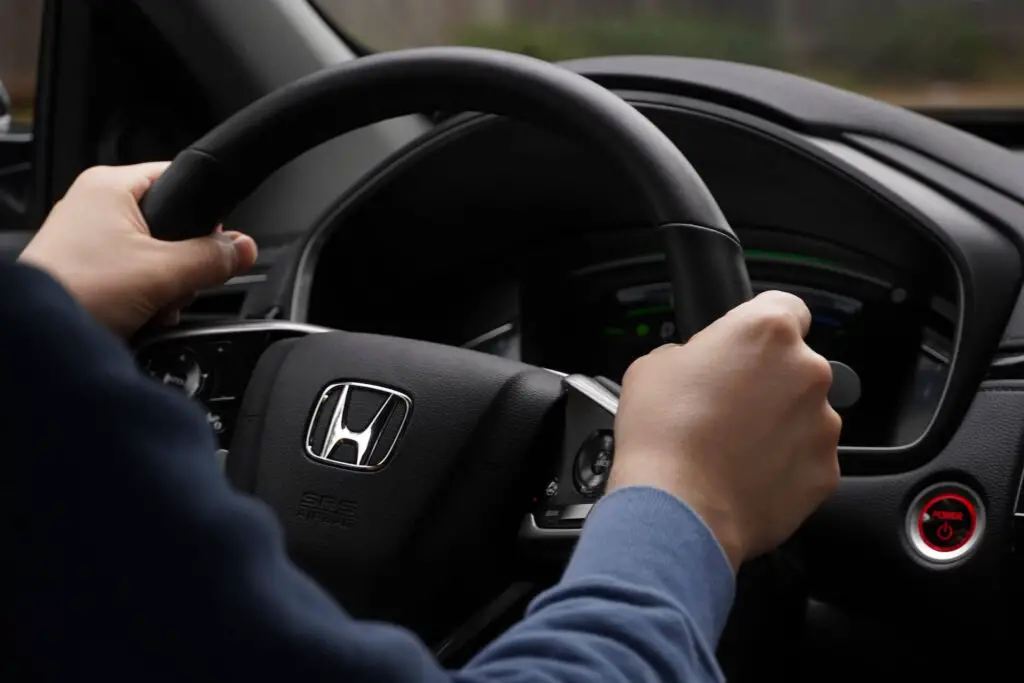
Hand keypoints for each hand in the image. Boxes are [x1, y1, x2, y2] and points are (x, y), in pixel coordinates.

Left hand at [19, 163, 257, 336]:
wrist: (34, 339)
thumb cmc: (77, 291)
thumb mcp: (163, 273)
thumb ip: (212, 258)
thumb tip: (245, 248)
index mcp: (110, 186)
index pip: (179, 179)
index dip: (204, 215)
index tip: (214, 245)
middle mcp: (95, 204)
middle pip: (171, 224)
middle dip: (184, 263)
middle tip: (177, 284)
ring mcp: (87, 237)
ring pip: (154, 254)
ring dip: (166, 285)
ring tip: (155, 304)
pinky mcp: (84, 268)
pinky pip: (133, 274)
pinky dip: (145, 296)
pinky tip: (142, 314)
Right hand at [609, 291, 840, 570]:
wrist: (678, 510)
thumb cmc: (663, 436)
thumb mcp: (653, 366)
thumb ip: (691, 354)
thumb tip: (697, 367)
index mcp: (766, 332)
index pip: (785, 307)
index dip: (760, 328)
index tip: (745, 346)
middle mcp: (806, 372)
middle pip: (794, 366)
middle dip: (765, 383)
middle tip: (723, 406)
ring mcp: (822, 425)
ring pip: (802, 415)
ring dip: (775, 425)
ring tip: (730, 448)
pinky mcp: (825, 472)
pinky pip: (806, 460)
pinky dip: (783, 466)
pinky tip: (743, 475)